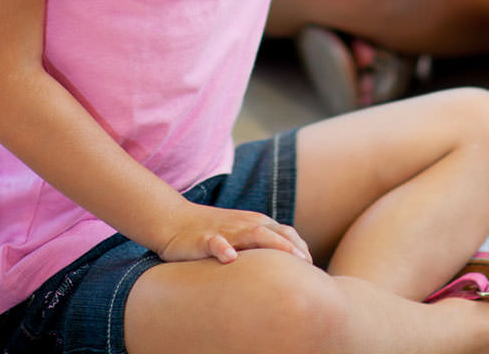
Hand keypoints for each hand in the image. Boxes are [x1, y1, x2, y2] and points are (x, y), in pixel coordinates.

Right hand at [155, 203, 312, 264]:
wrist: (175, 221)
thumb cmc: (212, 233)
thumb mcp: (241, 236)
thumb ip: (263, 246)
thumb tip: (288, 265)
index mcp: (255, 224)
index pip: (285, 232)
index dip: (301, 247)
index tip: (313, 266)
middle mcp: (244, 224)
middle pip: (274, 232)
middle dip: (293, 247)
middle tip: (308, 265)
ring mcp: (225, 231)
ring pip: (252, 233)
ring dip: (271, 243)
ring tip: (286, 258)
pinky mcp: (204, 239)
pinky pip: (215, 242)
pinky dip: (223, 248)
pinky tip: (230, 258)